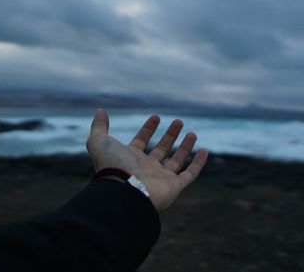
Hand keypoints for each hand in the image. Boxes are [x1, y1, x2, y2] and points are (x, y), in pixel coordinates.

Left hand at [86, 108, 207, 210]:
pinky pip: (190, 174)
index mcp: (130, 158)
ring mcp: (161, 178)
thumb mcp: (99, 141)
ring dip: (185, 147)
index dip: (148, 129)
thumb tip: (100, 111)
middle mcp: (146, 168)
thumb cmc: (111, 166)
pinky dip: (198, 163)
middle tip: (178, 121)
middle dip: (170, 135)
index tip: (156, 116)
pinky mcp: (174, 187)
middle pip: (161, 150)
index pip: (141, 142)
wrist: (124, 192)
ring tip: (192, 132)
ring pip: (177, 161)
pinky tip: (204, 150)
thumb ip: (99, 126)